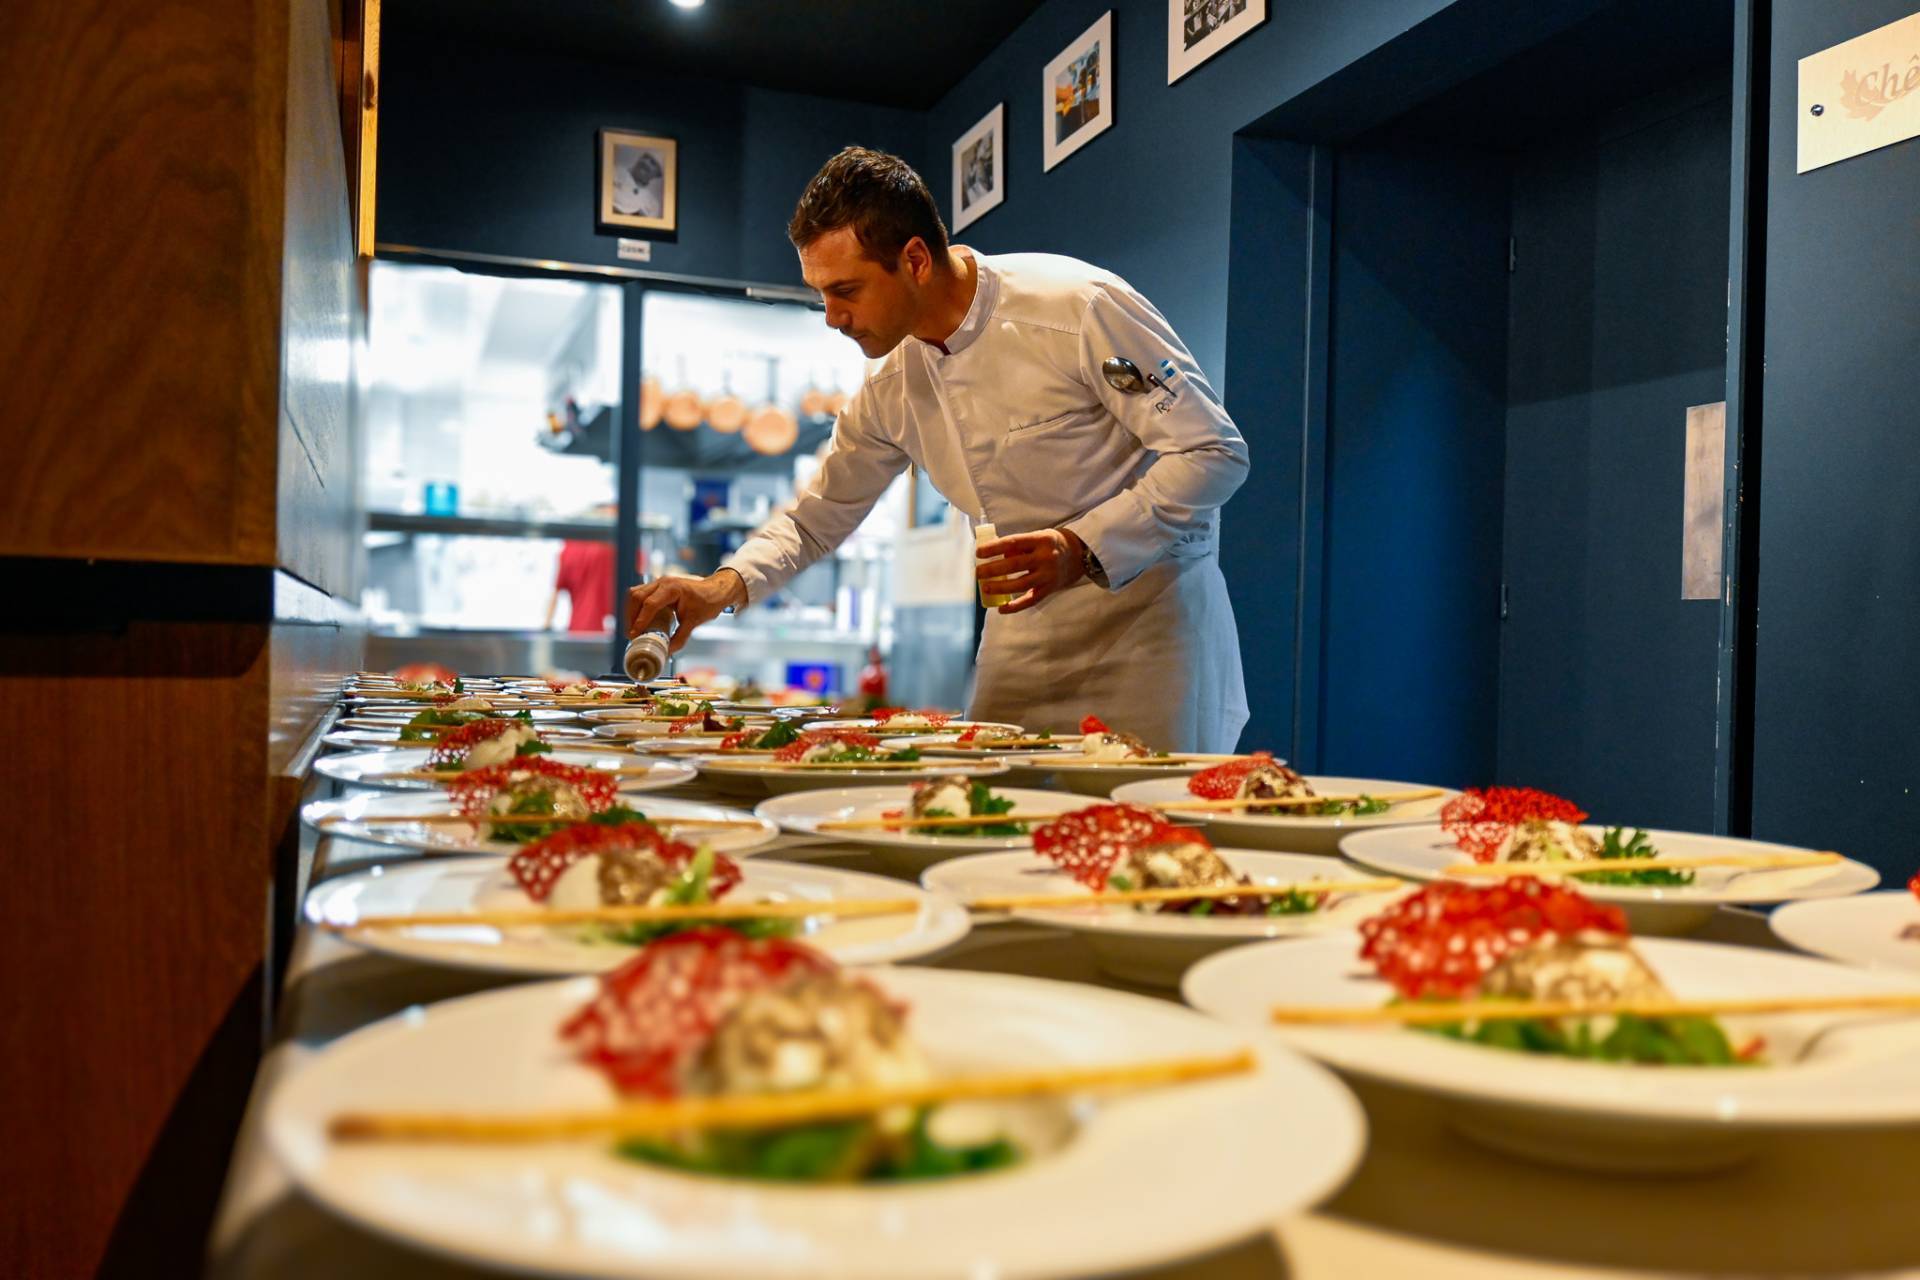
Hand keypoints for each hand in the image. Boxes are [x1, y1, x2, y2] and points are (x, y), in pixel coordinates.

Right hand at [625, 570, 747, 652]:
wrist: (715, 591)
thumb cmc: (708, 602)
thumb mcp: (694, 622)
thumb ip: (680, 637)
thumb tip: (667, 651)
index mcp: (672, 588)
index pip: (650, 604)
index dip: (640, 620)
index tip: (634, 634)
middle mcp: (663, 582)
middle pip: (637, 596)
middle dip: (631, 616)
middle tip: (631, 634)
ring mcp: (659, 582)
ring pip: (635, 593)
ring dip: (631, 611)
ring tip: (632, 628)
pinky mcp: (657, 586)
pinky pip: (640, 594)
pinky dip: (636, 607)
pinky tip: (638, 619)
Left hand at [975, 528, 1086, 614]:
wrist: (1080, 555)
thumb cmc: (1051, 544)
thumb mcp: (1038, 536)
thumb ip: (1018, 545)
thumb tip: (993, 553)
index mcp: (1041, 540)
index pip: (1013, 542)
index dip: (994, 548)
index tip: (979, 552)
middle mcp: (1046, 557)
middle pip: (1015, 564)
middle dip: (993, 569)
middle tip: (978, 572)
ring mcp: (1048, 575)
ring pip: (1021, 584)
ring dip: (1001, 588)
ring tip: (985, 587)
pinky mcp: (1050, 589)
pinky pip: (1031, 600)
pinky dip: (1015, 606)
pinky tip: (1001, 609)